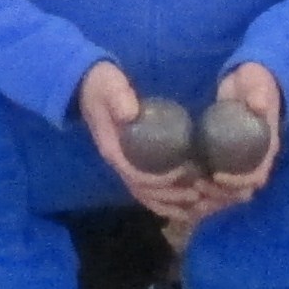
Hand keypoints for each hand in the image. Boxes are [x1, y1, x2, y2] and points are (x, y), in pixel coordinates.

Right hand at [75, 59, 209, 226]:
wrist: (90, 86)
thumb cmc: (103, 84)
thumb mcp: (109, 85)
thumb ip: (119, 97)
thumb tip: (130, 114)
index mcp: (112, 149)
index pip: (135, 175)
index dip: (159, 179)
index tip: (183, 171)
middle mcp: (118, 162)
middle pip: (143, 191)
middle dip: (170, 196)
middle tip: (198, 193)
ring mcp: (124, 164)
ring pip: (145, 195)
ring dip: (170, 203)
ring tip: (196, 203)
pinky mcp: (132, 162)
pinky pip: (147, 189)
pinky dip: (165, 200)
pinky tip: (184, 204)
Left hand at [194, 62, 284, 215]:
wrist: (248, 81)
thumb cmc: (256, 82)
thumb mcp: (259, 84)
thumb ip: (260, 95)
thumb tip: (258, 106)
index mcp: (266, 149)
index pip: (256, 176)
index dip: (239, 182)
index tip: (217, 176)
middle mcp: (254, 161)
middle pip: (240, 192)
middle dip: (219, 195)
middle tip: (196, 186)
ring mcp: (238, 162)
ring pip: (226, 193)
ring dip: (208, 197)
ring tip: (186, 190)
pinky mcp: (223, 159)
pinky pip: (214, 181)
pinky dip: (200, 189)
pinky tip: (181, 187)